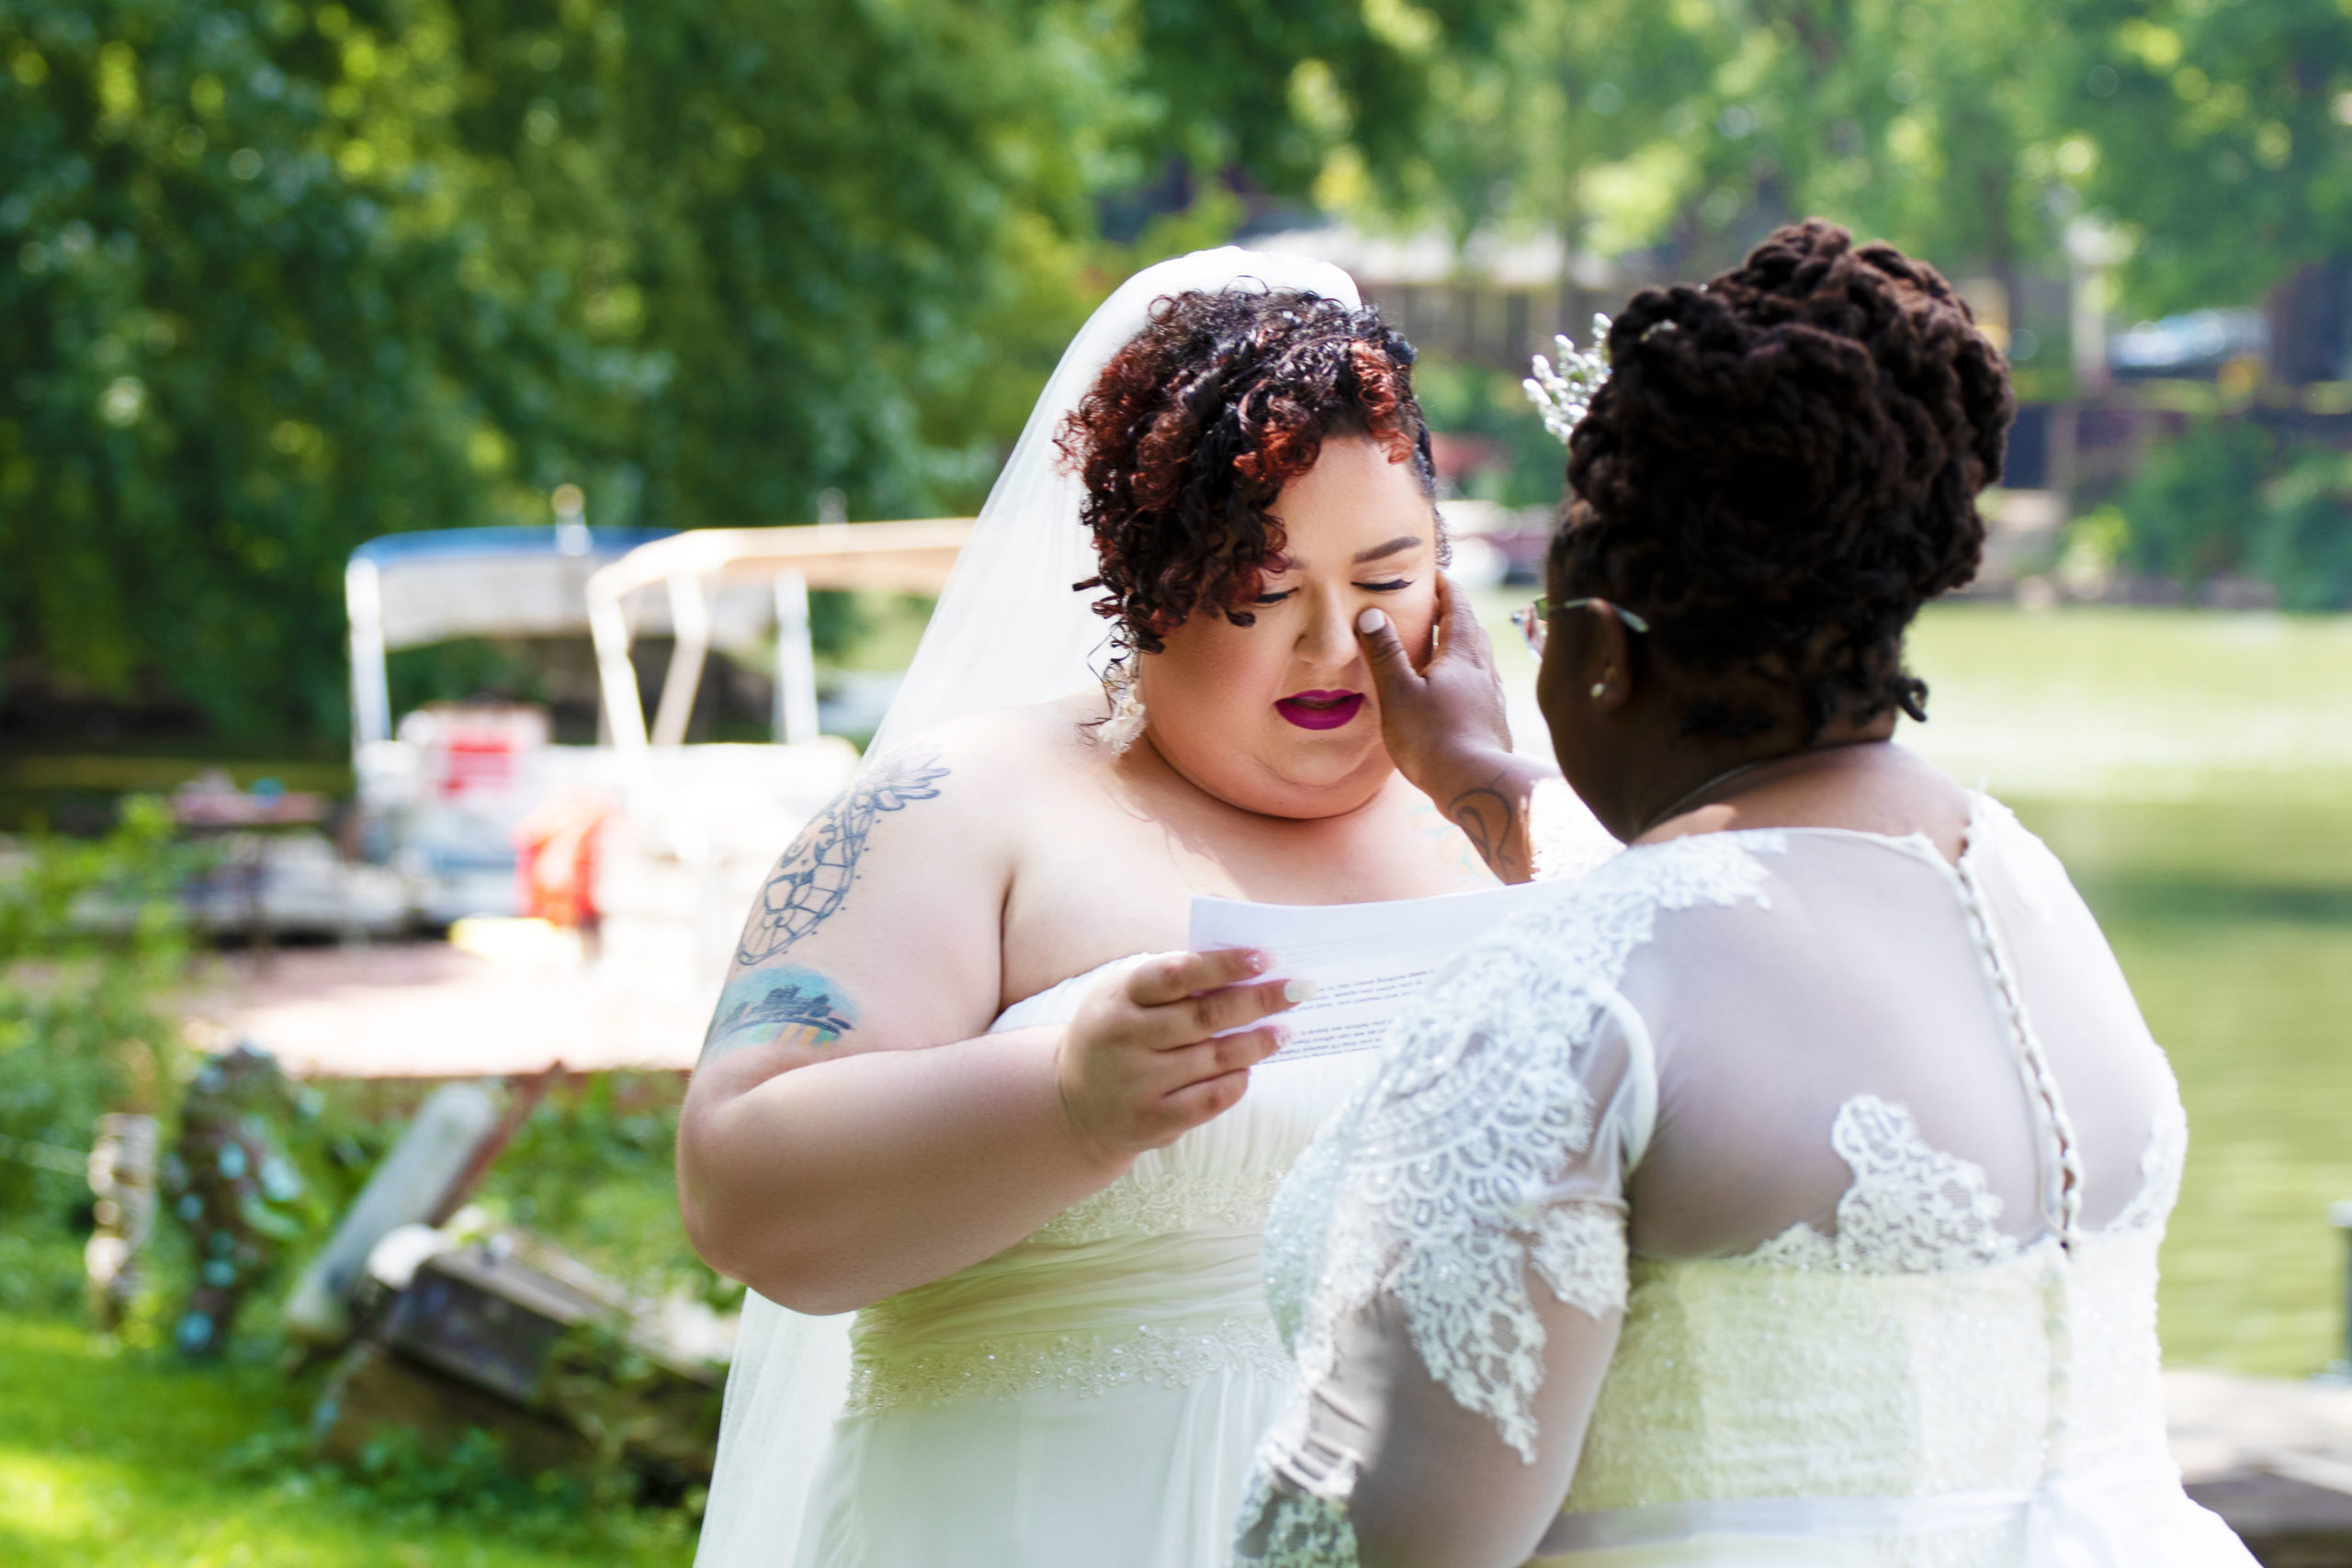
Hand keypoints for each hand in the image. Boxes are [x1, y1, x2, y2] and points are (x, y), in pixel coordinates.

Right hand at [1057, 949, 1311, 1159]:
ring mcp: (1135, 1083)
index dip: (1224, 965)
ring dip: (1257, 1043)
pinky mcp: (1149, 1122)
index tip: (1268, 958)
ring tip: (1284, 1030)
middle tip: (1300, 990)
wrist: (1073, 1101)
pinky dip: (1236, 1082)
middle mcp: (1123, 1037)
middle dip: (1258, 1001)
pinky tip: (1250, 1068)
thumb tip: (1247, 968)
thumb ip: (1174, 979)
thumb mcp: (1126, 996)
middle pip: (1204, 1017)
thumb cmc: (1117, 1032)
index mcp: (1119, 996)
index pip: (1176, 974)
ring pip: (1213, 1059)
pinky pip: (1208, 1101)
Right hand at [1355, 572, 1514, 797]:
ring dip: (1461, 644)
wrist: (1476, 783)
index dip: (1445, 587)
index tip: (1432, 574)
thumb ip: (1385, 653)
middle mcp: (1484, 669)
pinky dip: (1466, 674)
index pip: (1458, 606)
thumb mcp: (1399, 693)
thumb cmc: (1433, 738)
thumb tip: (1372, 613)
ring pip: (1479, 658)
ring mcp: (1492, 696)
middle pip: (1472, 629)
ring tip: (1439, 647)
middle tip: (1432, 606)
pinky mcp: (1493, 720)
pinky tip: (1454, 691)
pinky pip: (1480, 684)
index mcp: (1463, 655)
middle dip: (1454, 613)